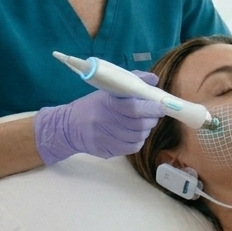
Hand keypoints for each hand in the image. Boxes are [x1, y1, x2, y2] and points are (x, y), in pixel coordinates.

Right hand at [33, 71, 165, 164]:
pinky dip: (138, 139)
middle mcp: (107, 121)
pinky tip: (132, 133)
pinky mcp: (110, 151)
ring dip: (145, 128)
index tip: (163, 105)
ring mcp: (108, 138)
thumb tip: (154, 79)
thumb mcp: (107, 90)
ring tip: (140, 121)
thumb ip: (132, 82)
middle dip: (151, 117)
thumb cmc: (92, 105)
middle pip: (141, 124)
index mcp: (108, 103)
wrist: (68, 128)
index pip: (135, 108)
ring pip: (139, 135)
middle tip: (152, 112)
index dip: (152, 108)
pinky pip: (134, 146)